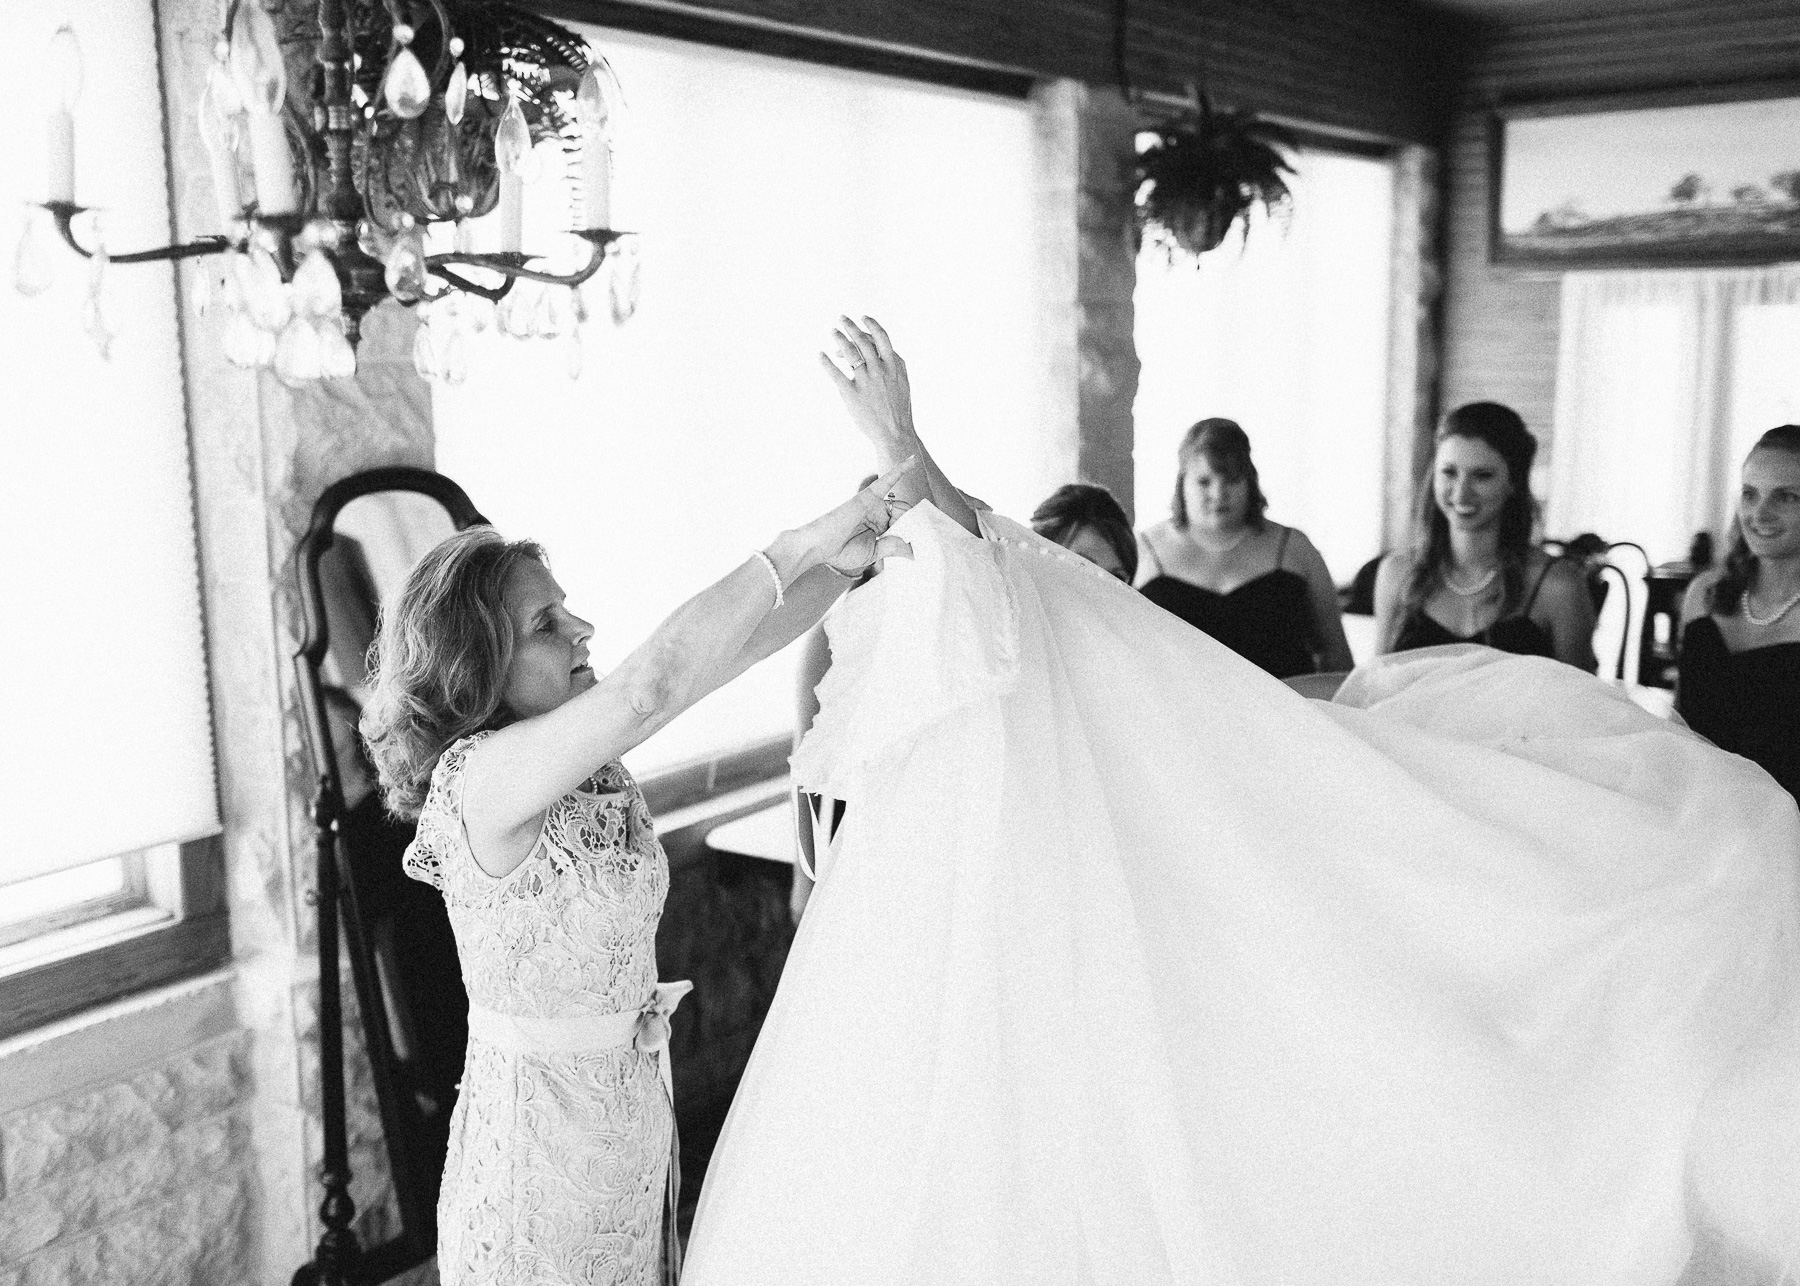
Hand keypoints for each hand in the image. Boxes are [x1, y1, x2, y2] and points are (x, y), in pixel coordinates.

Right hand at [791, 456, 917, 576]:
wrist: (819, 546)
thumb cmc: (840, 551)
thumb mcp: (874, 553)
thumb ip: (893, 547)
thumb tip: (914, 550)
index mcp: (879, 527)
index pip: (903, 526)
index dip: (914, 534)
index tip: (924, 545)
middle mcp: (878, 513)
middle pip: (905, 516)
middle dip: (915, 527)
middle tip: (924, 537)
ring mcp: (874, 504)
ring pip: (901, 506)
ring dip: (910, 517)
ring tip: (913, 530)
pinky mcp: (868, 496)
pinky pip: (886, 480)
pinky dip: (898, 470)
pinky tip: (912, 461)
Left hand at [818, 316, 915, 457]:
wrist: (895, 432)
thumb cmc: (898, 407)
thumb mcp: (902, 381)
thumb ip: (892, 363)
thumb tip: (877, 348)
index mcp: (894, 365)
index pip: (881, 338)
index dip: (871, 325)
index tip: (862, 317)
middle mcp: (880, 370)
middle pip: (863, 341)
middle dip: (851, 327)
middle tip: (841, 318)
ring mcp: (866, 381)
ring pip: (850, 353)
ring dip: (840, 340)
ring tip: (833, 332)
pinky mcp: (852, 394)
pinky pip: (836, 374)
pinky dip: (826, 363)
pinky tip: (820, 355)